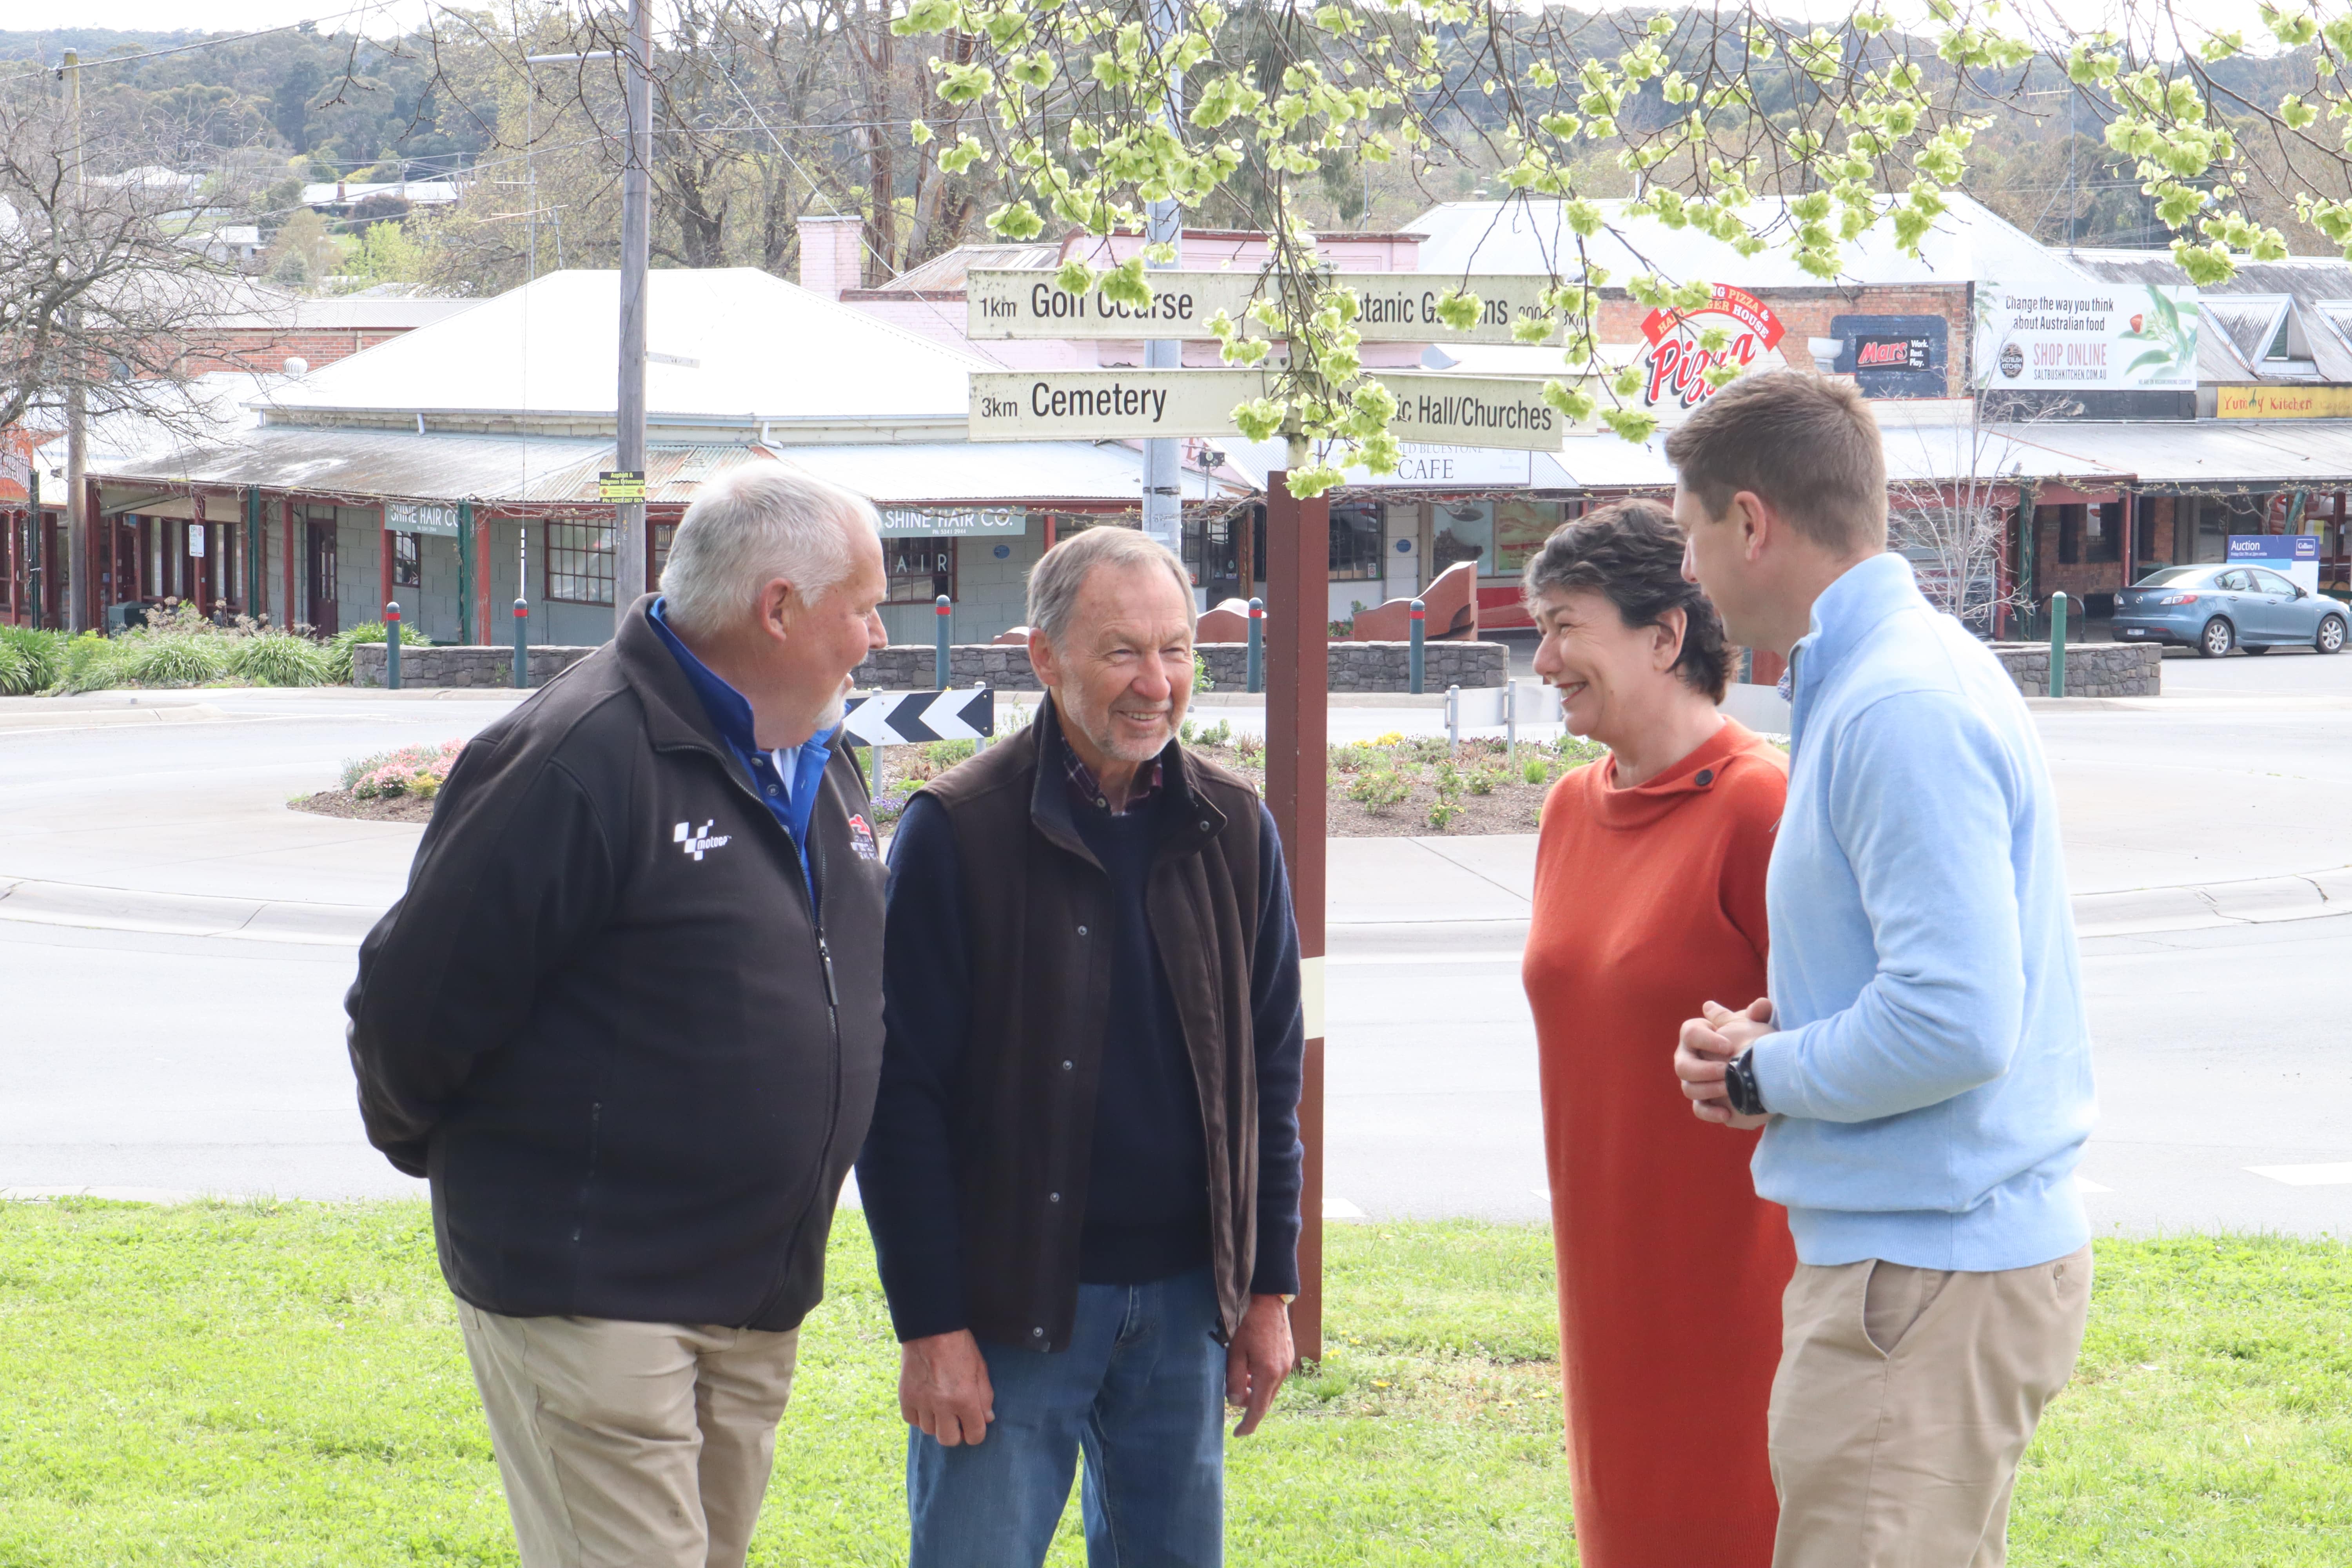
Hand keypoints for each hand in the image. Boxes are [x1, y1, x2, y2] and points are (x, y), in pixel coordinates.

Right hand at [900, 1330, 994, 1446]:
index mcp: (964, 1399)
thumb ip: (985, 1396)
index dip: (976, 1432)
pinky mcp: (905, 1397)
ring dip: (937, 1423)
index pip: (974, 1435)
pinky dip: (919, 1416)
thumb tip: (987, 1419)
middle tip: (956, 1419)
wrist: (930, 1328)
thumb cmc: (959, 1346)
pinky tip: (925, 1403)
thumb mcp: (980, 1368)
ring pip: (929, 1431)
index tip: (973, 1425)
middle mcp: (942, 1405)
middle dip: (956, 1432)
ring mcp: (921, 1402)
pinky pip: (912, 1420)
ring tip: (940, 1406)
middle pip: (949, 1440)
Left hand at [1225, 1294, 1295, 1436]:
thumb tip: (1236, 1403)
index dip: (1247, 1425)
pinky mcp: (1288, 1356)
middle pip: (1265, 1401)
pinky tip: (1251, 1367)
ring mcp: (1288, 1364)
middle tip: (1233, 1401)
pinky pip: (1275, 1378)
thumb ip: (1235, 1380)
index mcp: (1268, 1373)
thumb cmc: (1247, 1324)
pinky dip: (1262, 1380)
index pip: (1258, 1410)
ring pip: (1270, 1390)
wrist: (1268, 1300)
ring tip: (1240, 1377)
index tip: (1237, 1434)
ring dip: (1255, 1391)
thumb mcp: (1234, 1352)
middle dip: (1249, 1406)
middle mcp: (1282, 1372)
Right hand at [1675, 996, 1772, 1129]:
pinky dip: (1710, 1113)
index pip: (1689, 1033)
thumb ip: (1758, 1014)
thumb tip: (1762, 1005)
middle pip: (1683, 1066)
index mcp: (1695, 1035)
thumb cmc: (1750, 1039)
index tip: (1728, 1046)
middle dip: (1703, 1069)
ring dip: (1708, 1090)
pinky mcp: (1702, 1101)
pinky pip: (1698, 1109)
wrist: (1757, 1066)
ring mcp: (1692, 1082)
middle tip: (1725, 1070)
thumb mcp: (1753, 1026)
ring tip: (1729, 1089)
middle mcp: (1687, 1058)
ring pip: (1689, 1089)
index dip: (1706, 1040)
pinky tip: (1726, 1114)